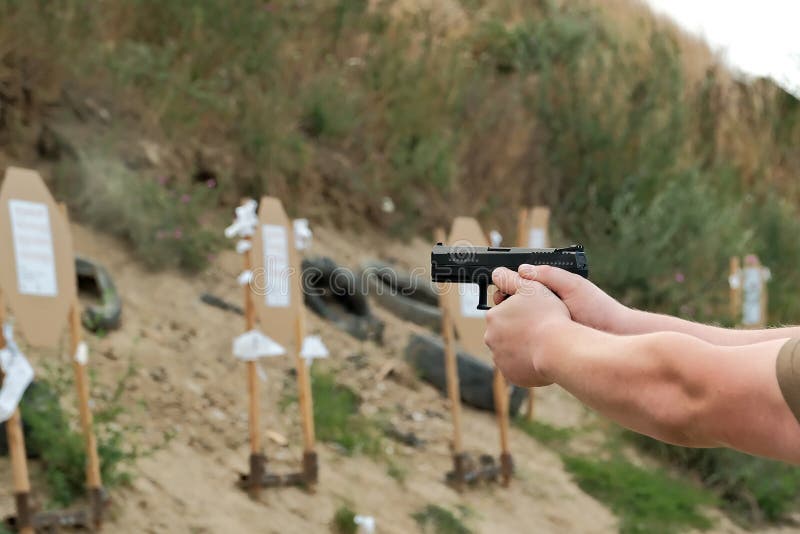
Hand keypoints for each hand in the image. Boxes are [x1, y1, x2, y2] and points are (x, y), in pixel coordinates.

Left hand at [484, 267, 570, 386]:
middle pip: (504, 331)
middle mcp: (491, 338)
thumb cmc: (547, 316)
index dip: (518, 310)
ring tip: (542, 341)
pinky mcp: (510, 375)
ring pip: (510, 349)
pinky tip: (540, 355)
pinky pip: (517, 367)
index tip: (533, 312)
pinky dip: (525, 362)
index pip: (502, 311)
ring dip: (522, 345)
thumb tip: (497, 273)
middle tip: (539, 326)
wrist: (558, 349)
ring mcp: (499, 359)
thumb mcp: (530, 287)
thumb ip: (510, 278)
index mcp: (493, 317)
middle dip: (518, 328)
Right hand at [494, 264, 629, 333]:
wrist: (614, 334)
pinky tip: (513, 336)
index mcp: (552, 291)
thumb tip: (521, 269)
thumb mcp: (572, 285)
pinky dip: (518, 336)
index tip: (500, 288)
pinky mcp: (547, 341)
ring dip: (509, 321)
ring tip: (503, 321)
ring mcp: (546, 325)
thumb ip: (548, 275)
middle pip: (517, 304)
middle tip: (499, 305)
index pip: (523, 285)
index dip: (509, 286)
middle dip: (506, 304)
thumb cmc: (597, 308)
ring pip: (519, 322)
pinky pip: (527, 337)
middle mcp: (547, 307)